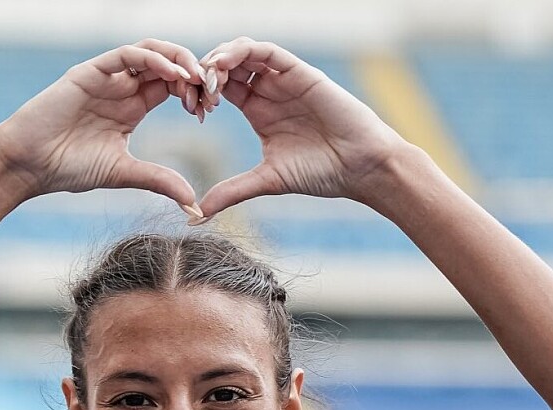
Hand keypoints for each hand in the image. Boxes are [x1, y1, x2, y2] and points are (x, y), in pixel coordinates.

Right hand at [0, 40, 205, 210]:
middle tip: (210, 92)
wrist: (29, 165)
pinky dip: (152, 59)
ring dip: (177, 60)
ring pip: (150, 52)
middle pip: (167, 65)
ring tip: (196, 77)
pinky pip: (126, 55)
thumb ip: (159, 180)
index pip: (172, 87)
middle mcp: (121, 87)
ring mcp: (106, 77)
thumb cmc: (68, 169)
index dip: (193, 94)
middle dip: (193, 74)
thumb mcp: (124, 174)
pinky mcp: (90, 72)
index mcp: (132, 107)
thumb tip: (193, 204)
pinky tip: (171, 73)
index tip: (208, 112)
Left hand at [195, 38, 405, 217]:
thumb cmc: (320, 173)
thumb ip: (232, 192)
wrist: (358, 166)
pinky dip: (242, 51)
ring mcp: (283, 79)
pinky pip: (266, 51)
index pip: (220, 89)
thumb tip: (197, 215)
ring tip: (207, 78)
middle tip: (194, 93)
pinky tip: (224, 66)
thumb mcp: (266, 181)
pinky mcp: (299, 72)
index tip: (194, 110)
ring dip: (219, 59)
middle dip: (204, 74)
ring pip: (242, 53)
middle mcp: (269, 91)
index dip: (201, 93)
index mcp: (258, 111)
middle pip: (227, 67)